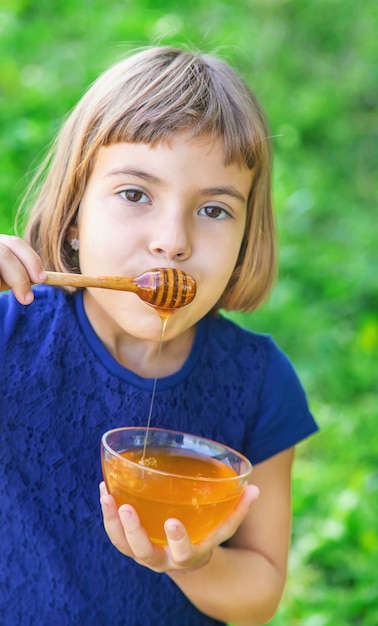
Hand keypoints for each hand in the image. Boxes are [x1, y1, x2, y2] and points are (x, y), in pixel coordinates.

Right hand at [0, 235, 45, 303]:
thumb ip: (19, 275)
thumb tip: (40, 279)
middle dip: (20, 278)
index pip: (15, 244)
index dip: (31, 260)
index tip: (42, 280)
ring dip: (3, 282)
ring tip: (3, 291)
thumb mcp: (7, 276)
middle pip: (4, 255)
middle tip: (28, 300)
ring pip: (0, 263)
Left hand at [99, 481, 258, 573]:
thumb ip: (239, 509)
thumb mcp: (223, 527)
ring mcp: (142, 552)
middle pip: (144, 552)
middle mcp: (161, 559)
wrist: (184, 558)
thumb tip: (254, 488)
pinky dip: (107, 512)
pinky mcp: (128, 542)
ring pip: (122, 544)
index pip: (182, 552)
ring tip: (107, 496)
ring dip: (112, 521)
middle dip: (134, 532)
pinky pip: (113, 532)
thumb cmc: (204, 535)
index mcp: (186, 556)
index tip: (173, 521)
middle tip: (128, 508)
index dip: (178, 539)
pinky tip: (105, 489)